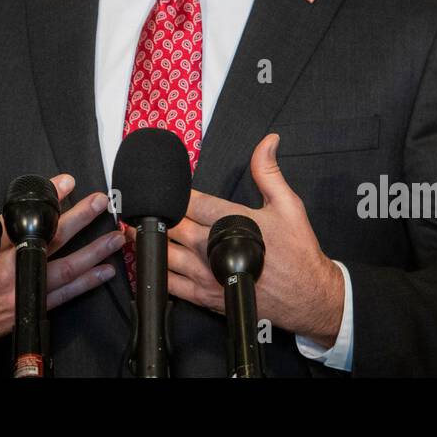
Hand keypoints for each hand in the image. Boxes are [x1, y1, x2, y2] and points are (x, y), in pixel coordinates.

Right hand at [0, 173, 124, 373]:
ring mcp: (22, 292)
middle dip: (77, 221)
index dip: (43, 201)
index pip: (18, 222)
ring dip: (91, 252)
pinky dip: (86, 283)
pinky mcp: (28, 308)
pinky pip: (64, 296)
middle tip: (98, 201)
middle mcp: (8, 273)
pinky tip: (105, 271)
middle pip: (49, 243)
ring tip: (115, 236)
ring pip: (64, 270)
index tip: (65, 181)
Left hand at [125, 133, 343, 348]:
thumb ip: (269, 172)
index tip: (159, 183)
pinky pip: (170, 284)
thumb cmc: (297, 252)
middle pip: (172, 224)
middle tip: (134, 203)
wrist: (307, 296)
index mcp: (232, 221)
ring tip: (129, 227)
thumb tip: (268, 141)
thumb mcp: (288, 205)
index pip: (191, 201)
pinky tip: (145, 259)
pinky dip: (154, 269)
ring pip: (165, 253)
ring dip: (146, 239)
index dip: (172, 191)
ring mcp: (207, 273)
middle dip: (153, 213)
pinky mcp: (205, 295)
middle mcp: (214, 247)